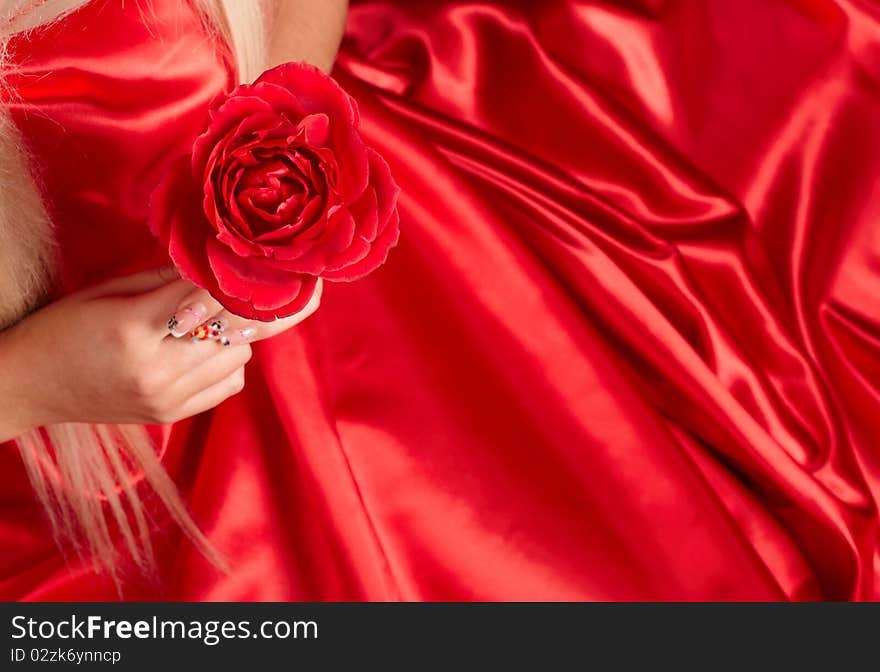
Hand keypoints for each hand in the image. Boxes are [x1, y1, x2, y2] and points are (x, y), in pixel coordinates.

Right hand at [0, 267, 320, 440]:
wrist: (31, 386)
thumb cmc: (64, 327)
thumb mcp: (108, 292)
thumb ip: (167, 280)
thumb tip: (219, 266)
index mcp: (133, 330)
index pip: (209, 298)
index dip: (242, 281)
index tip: (271, 265)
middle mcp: (156, 370)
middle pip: (234, 331)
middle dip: (246, 305)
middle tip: (261, 285)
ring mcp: (167, 399)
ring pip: (239, 357)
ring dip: (237, 334)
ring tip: (214, 319)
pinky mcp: (173, 415)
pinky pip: (231, 384)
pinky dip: (230, 362)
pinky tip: (207, 348)